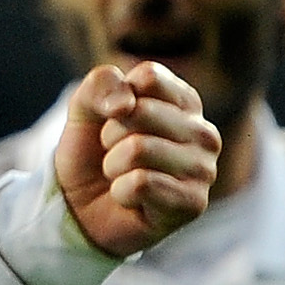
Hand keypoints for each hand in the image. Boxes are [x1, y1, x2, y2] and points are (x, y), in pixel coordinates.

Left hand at [54, 61, 217, 256]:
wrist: (79, 207)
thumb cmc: (92, 153)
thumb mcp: (85, 107)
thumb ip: (101, 84)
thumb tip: (125, 105)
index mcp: (185, 102)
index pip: (149, 77)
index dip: (115, 100)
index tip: (114, 120)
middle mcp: (204, 133)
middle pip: (142, 111)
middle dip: (110, 135)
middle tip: (114, 154)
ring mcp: (205, 170)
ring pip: (139, 148)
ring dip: (113, 165)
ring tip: (121, 175)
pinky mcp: (194, 203)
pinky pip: (141, 183)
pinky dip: (120, 191)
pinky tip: (130, 198)